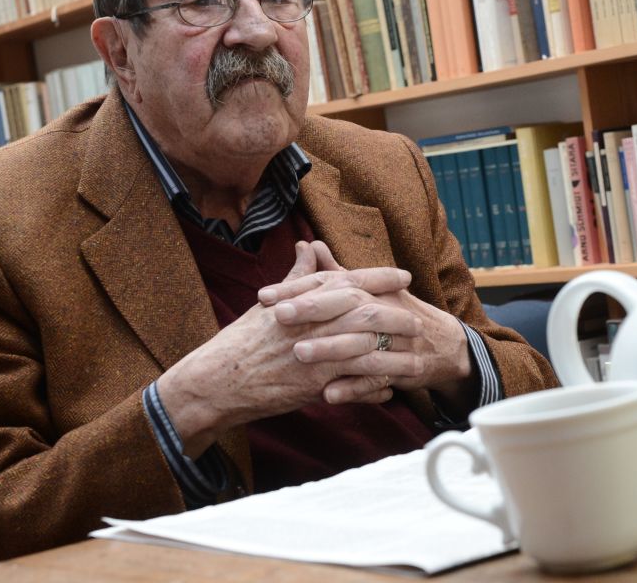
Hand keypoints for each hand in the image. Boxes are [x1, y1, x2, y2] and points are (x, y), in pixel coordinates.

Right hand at [154, 243, 418, 455]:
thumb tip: (309, 245)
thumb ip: (298, 277)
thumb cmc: (242, 340)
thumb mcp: (270, 302)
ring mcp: (316, 356)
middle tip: (417, 318)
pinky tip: (390, 390)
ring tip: (415, 358)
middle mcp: (313, 325)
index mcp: (304, 301)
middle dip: (396, 315)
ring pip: (368, 352)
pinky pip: (355, 387)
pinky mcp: (315, 386)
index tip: (403, 275)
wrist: (218, 380)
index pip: (349, 281)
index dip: (380, 277)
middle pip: (367, 314)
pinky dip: (375, 388)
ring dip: (394, 355)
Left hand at [267, 250, 472, 409]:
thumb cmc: (396, 313)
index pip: (334, 282)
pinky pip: (378, 380)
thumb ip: (335, 272)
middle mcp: (387, 310)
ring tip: (298, 354)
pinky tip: (327, 395)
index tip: (264, 296)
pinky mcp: (407, 369)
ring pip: (364, 344)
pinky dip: (354, 388)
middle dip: (314, 310)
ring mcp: (399, 341)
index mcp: (374, 289)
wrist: (443, 344)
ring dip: (331, 350)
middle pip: (351, 305)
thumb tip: (307, 245)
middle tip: (278, 317)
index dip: (299, 288)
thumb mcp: (367, 291)